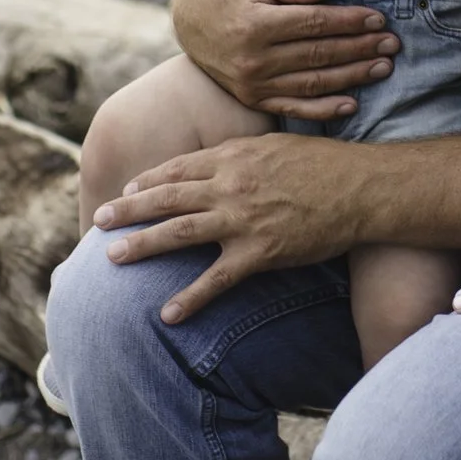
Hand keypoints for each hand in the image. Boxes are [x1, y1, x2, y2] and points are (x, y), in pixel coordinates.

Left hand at [96, 135, 368, 322]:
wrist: (361, 188)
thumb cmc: (324, 164)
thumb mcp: (275, 145)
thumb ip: (240, 153)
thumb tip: (217, 159)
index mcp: (233, 156)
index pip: (178, 168)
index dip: (147, 181)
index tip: (126, 190)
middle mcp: (230, 185)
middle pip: (166, 197)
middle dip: (128, 210)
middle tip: (98, 221)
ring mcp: (242, 220)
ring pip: (179, 233)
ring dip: (141, 245)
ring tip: (111, 257)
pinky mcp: (259, 253)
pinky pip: (216, 280)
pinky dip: (189, 299)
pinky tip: (166, 314)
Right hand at [170, 0, 397, 120]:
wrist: (189, 20)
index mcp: (255, 24)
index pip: (314, 24)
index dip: (349, 21)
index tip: (378, 18)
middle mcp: (254, 59)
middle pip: (319, 54)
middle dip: (360, 48)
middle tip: (392, 44)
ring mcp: (253, 84)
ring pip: (313, 83)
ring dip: (352, 77)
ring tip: (383, 68)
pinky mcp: (253, 100)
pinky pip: (293, 109)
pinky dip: (324, 110)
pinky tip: (351, 104)